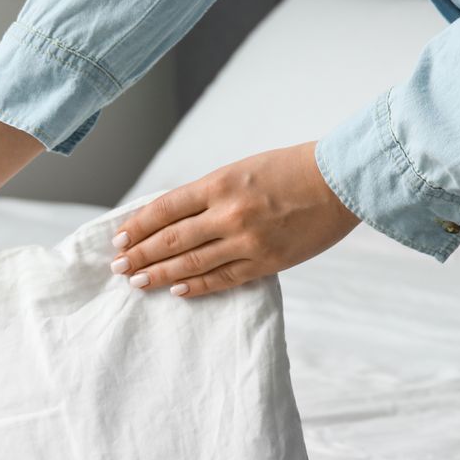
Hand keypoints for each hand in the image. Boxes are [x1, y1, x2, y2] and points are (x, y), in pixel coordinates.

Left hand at [113, 142, 358, 296]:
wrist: (341, 181)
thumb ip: (208, 193)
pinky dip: (196, 285)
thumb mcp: (241, 169)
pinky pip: (222, 279)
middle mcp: (229, 213)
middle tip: (118, 266)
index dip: (138, 226)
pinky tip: (176, 289)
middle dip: (140, 254)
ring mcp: (247, 241)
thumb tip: (171, 217)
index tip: (119, 238)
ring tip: (137, 281)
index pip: (165, 209)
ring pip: (191, 263)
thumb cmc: (290, 169)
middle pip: (171, 239)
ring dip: (159, 274)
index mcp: (220, 184)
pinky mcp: (266, 262)